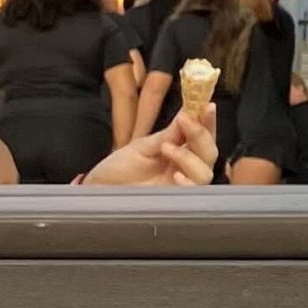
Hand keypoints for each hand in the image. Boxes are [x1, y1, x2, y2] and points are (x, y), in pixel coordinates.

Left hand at [86, 110, 217, 187]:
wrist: (97, 192)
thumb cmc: (116, 170)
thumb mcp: (141, 146)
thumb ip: (168, 134)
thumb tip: (189, 110)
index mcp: (179, 151)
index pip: (203, 134)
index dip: (208, 120)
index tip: (206, 105)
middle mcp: (184, 168)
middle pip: (210, 152)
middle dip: (201, 134)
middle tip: (185, 121)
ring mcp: (180, 185)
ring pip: (206, 171)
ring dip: (190, 157)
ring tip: (166, 148)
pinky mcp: (174, 201)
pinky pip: (194, 192)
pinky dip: (189, 182)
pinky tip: (176, 175)